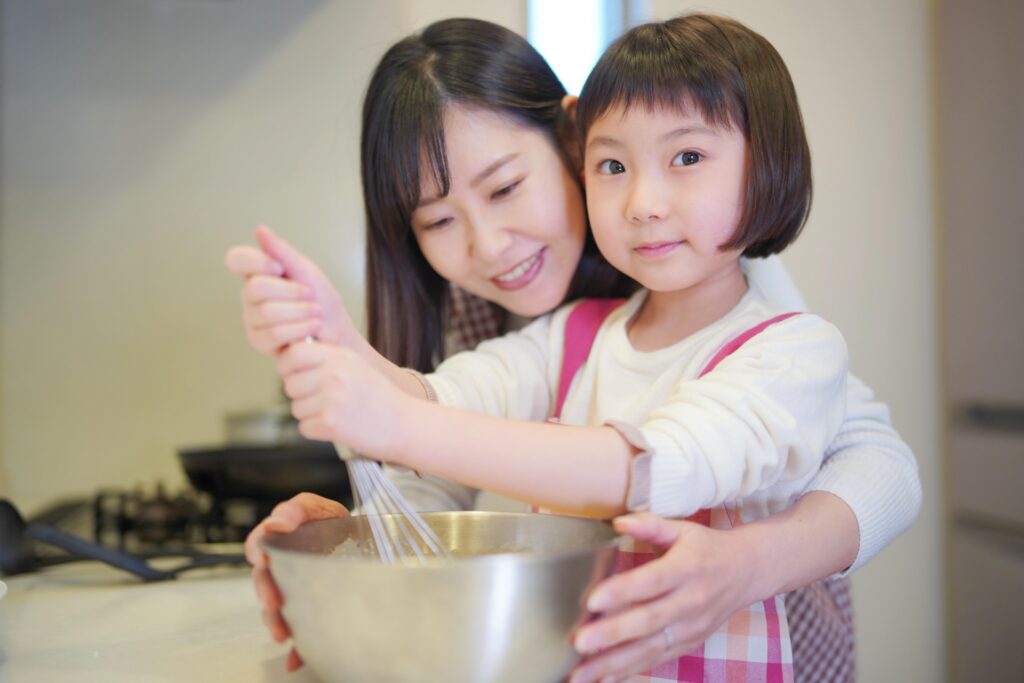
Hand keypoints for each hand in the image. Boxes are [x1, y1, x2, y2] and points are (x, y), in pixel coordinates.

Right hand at [224, 225, 356, 355]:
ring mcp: (252, 320)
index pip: (237, 259)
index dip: (257, 262)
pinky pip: (274, 333)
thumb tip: (260, 230)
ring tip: (316, 313)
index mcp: (258, 274)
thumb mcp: (307, 272)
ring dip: (300, 311)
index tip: (280, 268)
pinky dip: (300, 328)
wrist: (338, 332)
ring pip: (266, 311)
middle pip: (255, 288)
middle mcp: (250, 296)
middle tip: (310, 295)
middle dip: (291, 292)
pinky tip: (312, 328)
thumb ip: (283, 253)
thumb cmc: (323, 301)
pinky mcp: (259, 341)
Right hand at [244, 493, 349, 671]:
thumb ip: (299, 509)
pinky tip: (295, 659)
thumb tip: (278, 521)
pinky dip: (297, 649)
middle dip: (266, 592)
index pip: (261, 542)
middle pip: (266, 580)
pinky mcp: (312, 612)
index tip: (261, 557)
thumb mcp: (321, 509)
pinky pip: (302, 633)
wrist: (369, 544)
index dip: (259, 548)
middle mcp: (285, 566)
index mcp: (284, 539)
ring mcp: (298, 590)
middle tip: (271, 601)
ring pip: (278, 609)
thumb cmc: (338, 525)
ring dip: (276, 622)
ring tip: (281, 632)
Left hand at [277, 341, 410, 460]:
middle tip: (325, 401)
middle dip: (301, 395)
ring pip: (296, 408)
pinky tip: (337, 427)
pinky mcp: (330, 423)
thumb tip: (289, 359)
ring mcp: (331, 398)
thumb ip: (326, 359)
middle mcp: (334, 374)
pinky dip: (317, 431)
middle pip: (290, 384)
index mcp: (340, 357)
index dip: (289, 366)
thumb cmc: (380, 398)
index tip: (297, 376)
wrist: (405, 425)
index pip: (293, 353)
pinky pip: (304, 428)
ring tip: (336, 414)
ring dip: (310, 415)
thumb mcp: (356, 366)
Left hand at [568, 513, 755, 682]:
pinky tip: (603, 679)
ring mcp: (691, 628)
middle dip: (612, 634)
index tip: (592, 601)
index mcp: (686, 569)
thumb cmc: (706, 548)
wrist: (746, 572)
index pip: (651, 581)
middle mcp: (690, 602)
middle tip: (580, 642)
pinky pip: (657, 660)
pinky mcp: (689, 643)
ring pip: (650, 648)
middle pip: (648, 621)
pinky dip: (630, 671)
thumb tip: (618, 522)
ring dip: (614, 663)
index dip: (622, 591)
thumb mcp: (682, 529)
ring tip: (582, 673)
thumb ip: (649, 525)